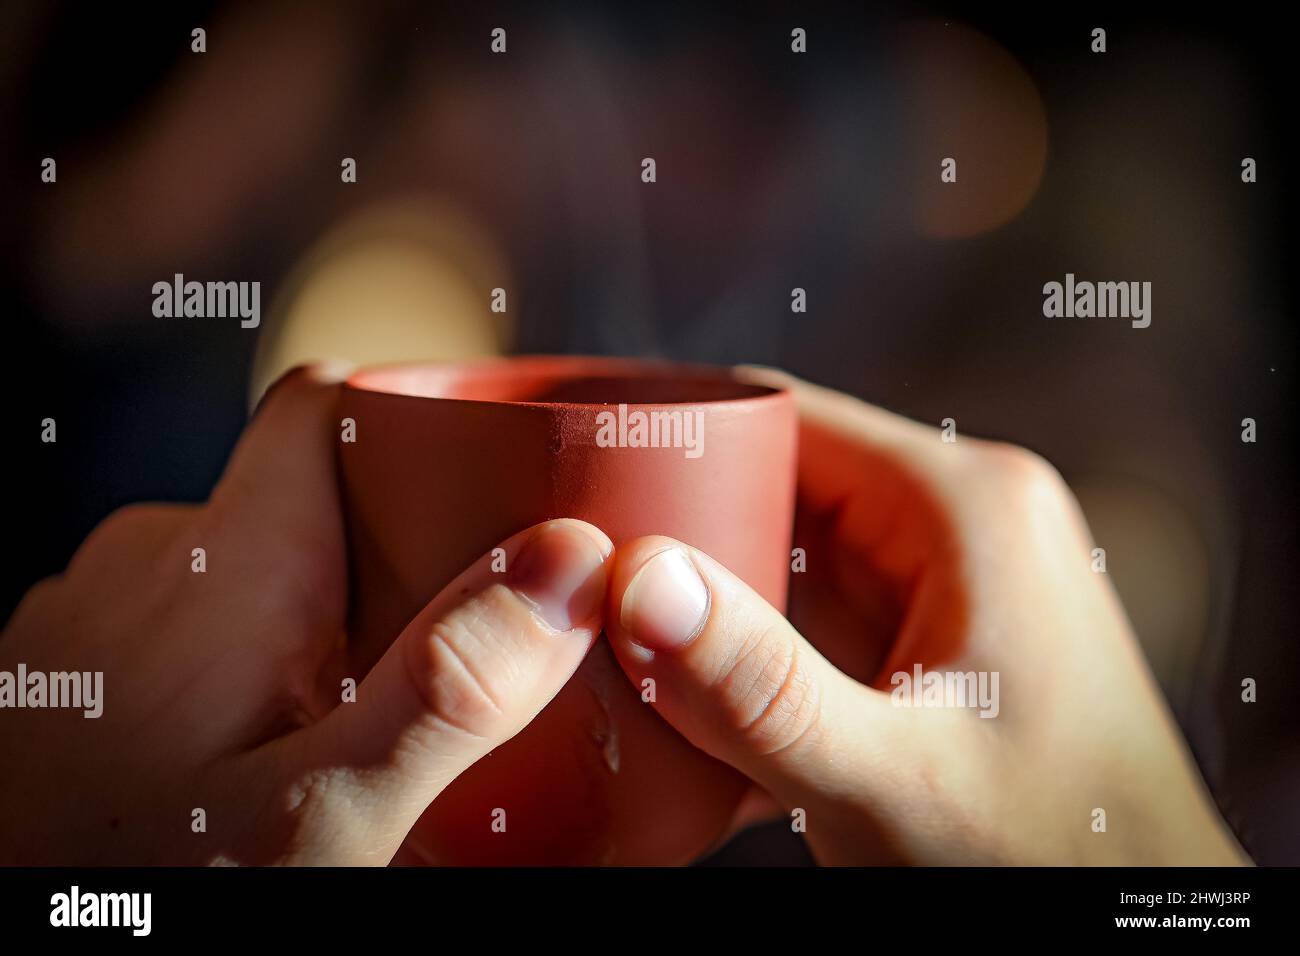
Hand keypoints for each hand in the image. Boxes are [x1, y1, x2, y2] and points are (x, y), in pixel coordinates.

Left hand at [0, 365, 611, 864]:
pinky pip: (180, 617)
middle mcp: (149, 562)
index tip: (482, 478)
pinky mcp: (69, 667)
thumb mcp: (324, 814)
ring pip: (241, 563)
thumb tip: (568, 562)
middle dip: (386, 550)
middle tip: (443, 642)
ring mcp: (95, 614)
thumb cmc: (147, 882)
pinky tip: (256, 740)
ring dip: (309, 610)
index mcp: (227, 563)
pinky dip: (237, 653)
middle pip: (300, 494)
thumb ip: (450, 691)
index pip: (325, 405)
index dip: (409, 416)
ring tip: (353, 705)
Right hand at [603, 369, 1249, 864]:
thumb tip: (634, 579)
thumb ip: (758, 686)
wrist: (1134, 920)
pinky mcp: (933, 649)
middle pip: (777, 488)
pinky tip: (690, 703)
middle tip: (572, 574)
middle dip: (678, 535)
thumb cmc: (1052, 859)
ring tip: (607, 632)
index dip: (672, 437)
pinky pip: (817, 625)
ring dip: (710, 604)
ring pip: (789, 562)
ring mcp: (947, 587)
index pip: (783, 418)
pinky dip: (754, 658)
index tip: (576, 474)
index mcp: (965, 506)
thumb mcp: (886, 777)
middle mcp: (961, 524)